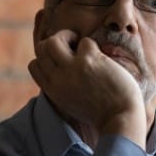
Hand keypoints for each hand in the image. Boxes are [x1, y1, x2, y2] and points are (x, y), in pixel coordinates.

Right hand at [28, 30, 146, 146]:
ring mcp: (72, 69)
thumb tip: (64, 70)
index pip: (34, 65)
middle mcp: (58, 79)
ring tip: (81, 44)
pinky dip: (93, 46)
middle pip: (42, 48)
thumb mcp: (72, 103)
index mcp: (53, 90)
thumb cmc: (103, 113)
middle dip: (56, 41)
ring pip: (53, 41)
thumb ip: (64, 88)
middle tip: (73, 46)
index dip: (47, 57)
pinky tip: (102, 57)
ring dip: (67, 36)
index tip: (63, 59)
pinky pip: (85, 42)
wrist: (121, 119)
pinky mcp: (89, 61)